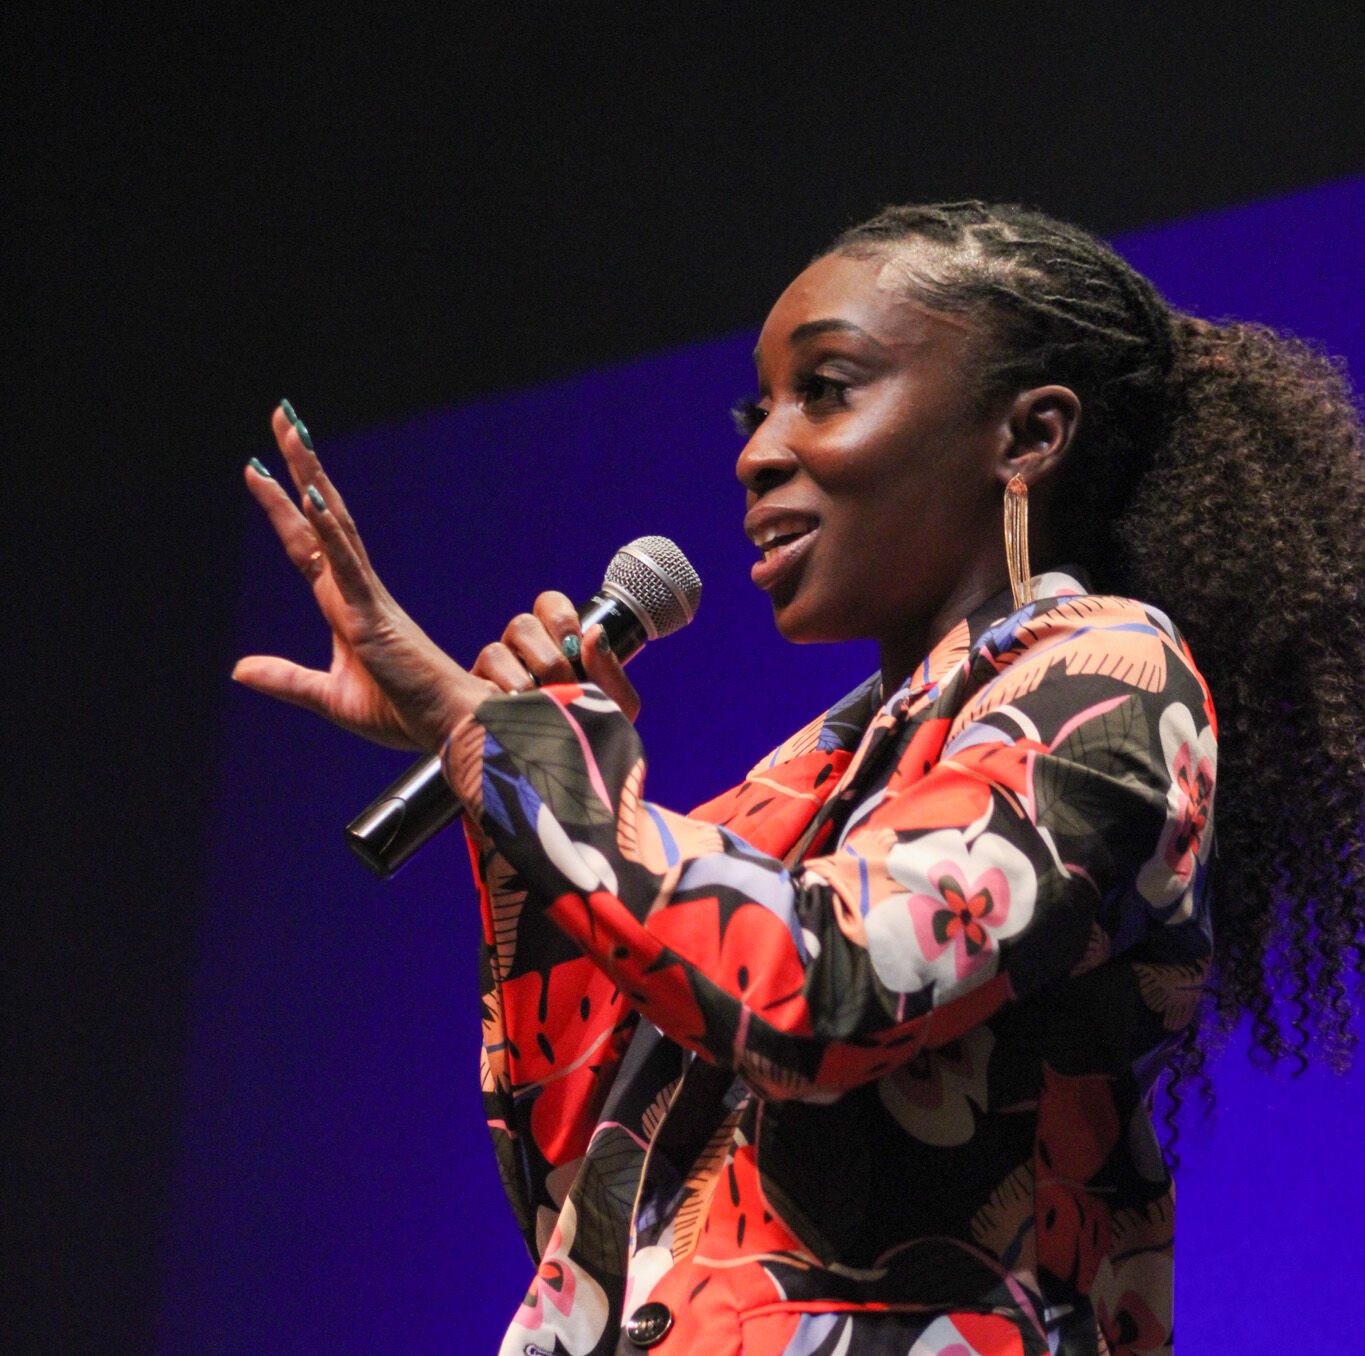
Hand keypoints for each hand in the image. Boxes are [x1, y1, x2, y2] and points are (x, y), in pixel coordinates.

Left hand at [233, 404, 492, 751]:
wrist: (449, 728)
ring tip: (292, 433)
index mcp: (346, 607)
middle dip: (300, 465)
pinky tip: (309, 496)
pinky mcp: (375, 616)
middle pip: (321, 515)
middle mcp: (356, 591)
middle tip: (283, 416)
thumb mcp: (329, 698)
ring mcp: (366, 598)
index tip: (258, 469)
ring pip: (334, 524)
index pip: (307, 545)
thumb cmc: (404, 712)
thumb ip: (286, 679)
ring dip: (310, 477)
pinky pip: (347, 565)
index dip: (283, 507)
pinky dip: (328, 530)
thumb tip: (238, 668)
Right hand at [471, 592, 641, 721]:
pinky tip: (515, 715)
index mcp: (558, 642)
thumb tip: (594, 634)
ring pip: (498, 649)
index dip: (560, 618)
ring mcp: (497, 668)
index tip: (575, 648)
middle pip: (523, 624)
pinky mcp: (475, 690)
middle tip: (563, 687)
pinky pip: (482, 676)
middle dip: (549, 658)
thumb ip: (608, 669)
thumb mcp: (614, 706)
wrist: (566, 776)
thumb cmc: (592, 735)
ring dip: (525, 682)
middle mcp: (524, 649)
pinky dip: (503, 697)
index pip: (549, 604)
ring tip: (539, 708)